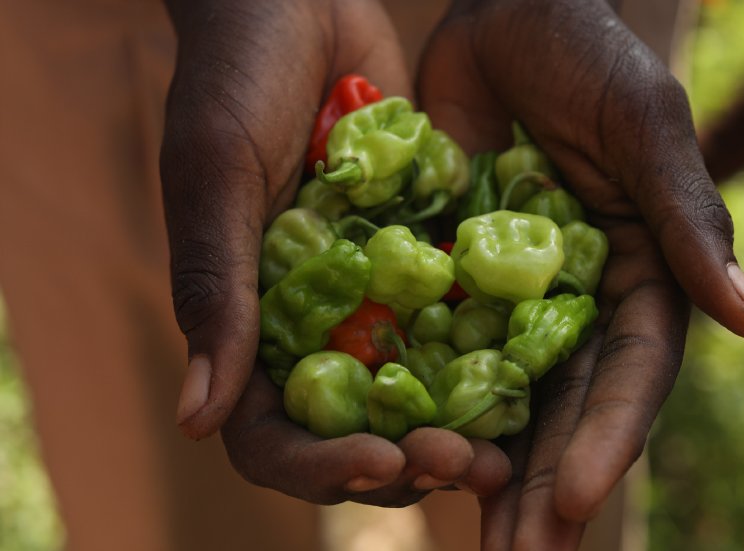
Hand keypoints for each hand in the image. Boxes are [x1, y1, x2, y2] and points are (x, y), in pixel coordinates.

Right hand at [159, 0, 508, 505]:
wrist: (301, 0)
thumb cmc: (236, 76)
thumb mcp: (216, 174)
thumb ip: (215, 287)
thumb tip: (194, 420)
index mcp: (249, 321)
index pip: (270, 432)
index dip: (319, 464)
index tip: (379, 462)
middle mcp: (313, 322)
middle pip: (352, 430)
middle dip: (406, 460)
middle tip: (468, 466)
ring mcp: (372, 295)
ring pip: (415, 393)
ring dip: (458, 429)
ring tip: (505, 448)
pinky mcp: (425, 258)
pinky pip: (458, 322)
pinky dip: (489, 359)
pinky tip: (534, 376)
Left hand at [417, 0, 743, 546]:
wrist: (500, 16)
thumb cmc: (585, 56)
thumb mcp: (642, 127)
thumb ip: (688, 219)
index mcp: (638, 276)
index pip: (629, 373)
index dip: (606, 437)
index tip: (575, 499)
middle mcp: (574, 301)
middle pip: (563, 407)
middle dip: (543, 483)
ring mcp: (507, 295)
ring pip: (499, 397)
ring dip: (486, 467)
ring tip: (471, 536)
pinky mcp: (448, 277)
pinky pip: (433, 347)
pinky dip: (422, 402)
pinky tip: (400, 453)